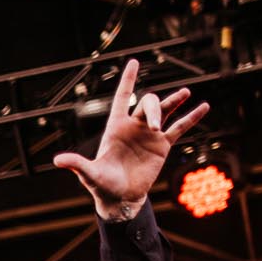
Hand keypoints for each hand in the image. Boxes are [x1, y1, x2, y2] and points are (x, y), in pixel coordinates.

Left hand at [52, 58, 209, 218]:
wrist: (120, 197)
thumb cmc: (101, 184)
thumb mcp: (89, 173)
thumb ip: (77, 163)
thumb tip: (58, 161)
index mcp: (115, 128)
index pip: (123, 98)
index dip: (128, 81)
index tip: (134, 62)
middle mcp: (134, 127)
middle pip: (147, 104)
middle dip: (153, 109)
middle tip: (154, 125)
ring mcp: (149, 134)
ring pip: (164, 111)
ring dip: (174, 102)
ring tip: (186, 93)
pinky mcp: (162, 145)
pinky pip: (179, 128)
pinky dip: (191, 117)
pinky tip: (203, 107)